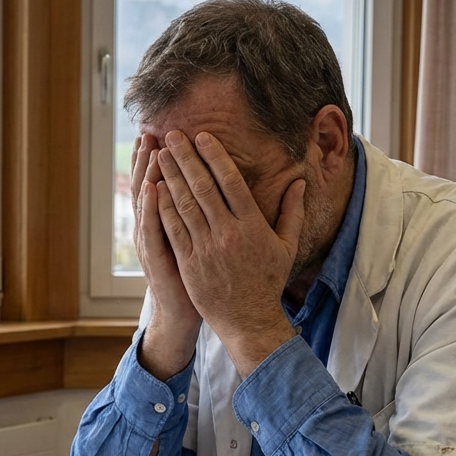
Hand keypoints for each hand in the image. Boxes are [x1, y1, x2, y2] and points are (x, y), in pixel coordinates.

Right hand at [130, 134, 201, 379]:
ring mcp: (151, 242)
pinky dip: (150, 207)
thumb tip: (210, 187)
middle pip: (148, 185)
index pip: (160, 183)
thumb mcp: (196, 240)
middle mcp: (153, 227)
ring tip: (149, 148)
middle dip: (149, 158)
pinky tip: (152, 187)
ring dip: (146, 173)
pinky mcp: (156, 257)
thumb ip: (200, 213)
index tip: (162, 133)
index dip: (159, 159)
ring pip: (147, 202)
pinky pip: (152, 228)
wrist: (183, 313)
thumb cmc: (197, 276)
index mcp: (166, 220)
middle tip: (150, 131)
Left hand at [155, 130, 305, 376]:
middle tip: (172, 135)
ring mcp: (206, 248)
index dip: (215, 156)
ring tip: (160, 155)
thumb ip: (292, 211)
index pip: (231, 181)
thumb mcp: (286, 246)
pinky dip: (163, 207)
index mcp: (252, 225)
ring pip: (185, 204)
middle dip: (186, 158)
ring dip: (171, 176)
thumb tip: (300, 182)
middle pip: (203, 186)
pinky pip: (173, 229)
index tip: (202, 136)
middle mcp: (228, 233)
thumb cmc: (268, 281)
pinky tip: (155, 189)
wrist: (249, 319)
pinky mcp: (189, 263)